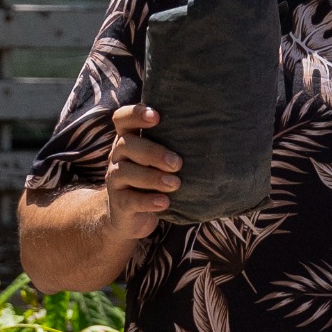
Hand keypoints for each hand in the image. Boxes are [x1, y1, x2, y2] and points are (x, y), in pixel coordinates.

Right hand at [104, 104, 180, 239]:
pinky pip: (129, 200)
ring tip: (175, 184)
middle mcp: (118, 156)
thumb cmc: (155, 179)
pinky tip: (164, 202)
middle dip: (153, 152)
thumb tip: (217, 134)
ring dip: (152, 177)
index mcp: (129, 139)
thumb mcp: (161, 160)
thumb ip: (176, 144)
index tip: (157, 117)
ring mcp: (115, 179)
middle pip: (126, 144)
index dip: (135, 114)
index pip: (122, 118)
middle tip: (177, 163)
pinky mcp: (118, 203)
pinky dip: (148, 201)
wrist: (132, 218)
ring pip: (124, 172)